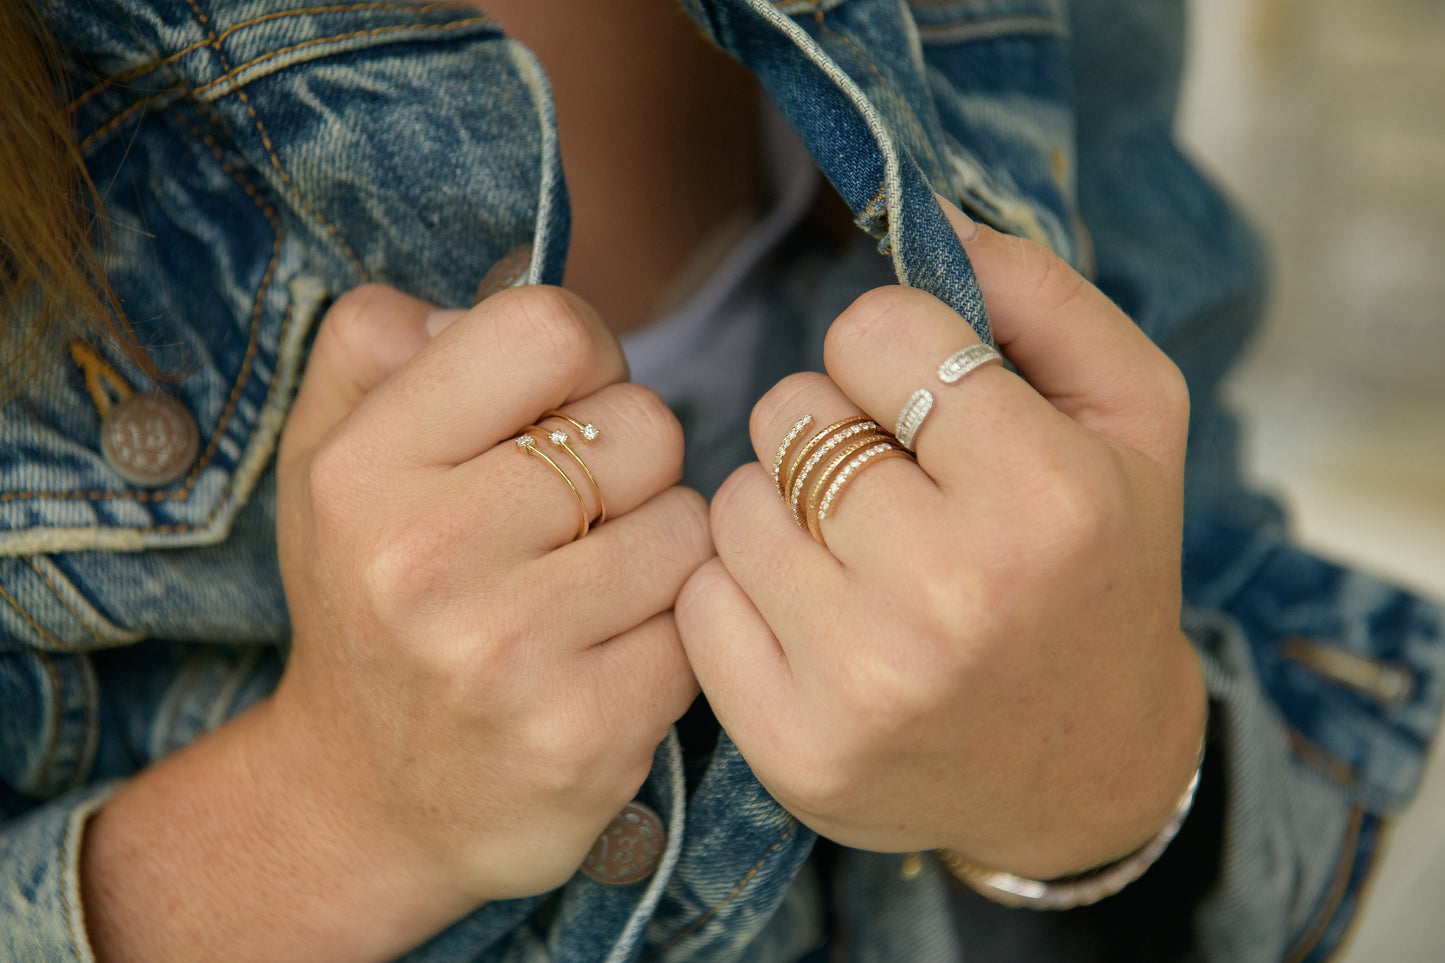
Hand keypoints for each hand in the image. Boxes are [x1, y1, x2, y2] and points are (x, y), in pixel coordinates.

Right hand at [267, 284, 708, 903]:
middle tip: (576, 513)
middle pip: (644, 425)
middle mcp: (425, 560)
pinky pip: (702, 620)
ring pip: (690, 522)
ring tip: (590, 585)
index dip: (584, 358)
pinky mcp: (588, 736)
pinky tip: (609, 652)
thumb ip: (378, 341)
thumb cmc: (370, 600)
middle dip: (630, 459)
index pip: (550, 328)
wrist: (364, 802)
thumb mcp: (328, 457)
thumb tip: (490, 288)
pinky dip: (673, 626)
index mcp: (364, 469)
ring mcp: (508, 656)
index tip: (563, 409)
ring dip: (660, 544)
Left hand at [676, 205, 1205, 878]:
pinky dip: (744, 591)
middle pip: (789, 415)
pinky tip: (816, 619)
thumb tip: (925, 211)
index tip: (923, 403)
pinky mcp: (794, 749)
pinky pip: (700, 599)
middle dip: (833, 430)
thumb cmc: (1105, 571)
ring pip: (733, 503)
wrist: (1086, 772)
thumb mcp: (1134, 415)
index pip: (873, 333)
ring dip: (784, 509)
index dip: (892, 352)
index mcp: (1046, 498)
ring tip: (858, 557)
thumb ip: (1042, 295)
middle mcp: (952, 594)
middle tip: (895, 489)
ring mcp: (863, 683)